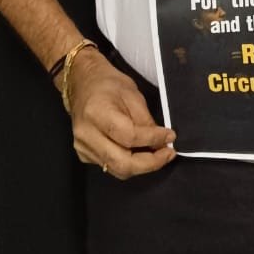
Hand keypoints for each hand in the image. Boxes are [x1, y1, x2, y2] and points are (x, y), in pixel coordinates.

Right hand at [65, 49, 175, 178]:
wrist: (82, 84)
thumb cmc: (108, 84)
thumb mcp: (132, 94)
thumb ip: (146, 120)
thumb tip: (161, 142)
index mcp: (97, 113)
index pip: (129, 137)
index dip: (153, 139)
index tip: (170, 136)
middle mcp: (86, 134)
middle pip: (122, 163)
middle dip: (150, 163)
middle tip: (168, 154)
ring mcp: (83, 147)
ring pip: (118, 169)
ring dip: (142, 166)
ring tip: (158, 154)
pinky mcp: (84, 154)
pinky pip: (111, 166)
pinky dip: (129, 163)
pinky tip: (139, 152)